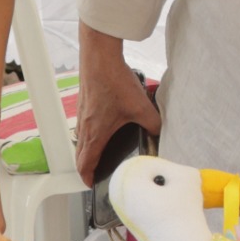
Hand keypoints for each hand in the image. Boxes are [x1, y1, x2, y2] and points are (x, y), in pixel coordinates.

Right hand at [76, 26, 162, 183]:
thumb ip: (153, 123)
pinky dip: (88, 133)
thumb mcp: (140, 106)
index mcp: (95, 133)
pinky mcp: (84, 103)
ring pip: (80, 139)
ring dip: (87, 149)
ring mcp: (81, 114)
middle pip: (80, 154)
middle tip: (95, 174)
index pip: (85, 163)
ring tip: (99, 154)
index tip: (91, 185)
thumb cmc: (112, 80)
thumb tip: (159, 133)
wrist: (99, 55)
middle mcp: (84, 126)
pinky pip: (82, 125)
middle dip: (86, 167)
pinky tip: (101, 127)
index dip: (87, 177)